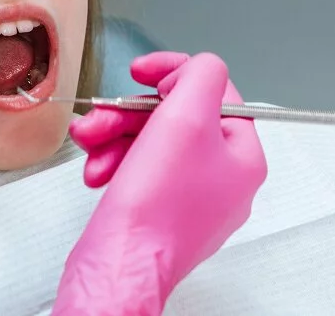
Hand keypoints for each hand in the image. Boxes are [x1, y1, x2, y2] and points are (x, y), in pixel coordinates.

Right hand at [53, 52, 267, 315]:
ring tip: (91, 145)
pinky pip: (139, 173)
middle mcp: (224, 181)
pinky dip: (114, 165)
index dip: (174, 73)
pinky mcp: (161, 216)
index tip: (142, 72)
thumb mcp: (187, 117)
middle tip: (104, 115)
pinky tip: (97, 173)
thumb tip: (196, 68)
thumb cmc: (155, 206)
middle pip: (177, 119)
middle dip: (131, 113)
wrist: (121, 265)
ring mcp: (192, 201)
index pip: (217, 92)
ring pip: (152, 144)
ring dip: (115, 137)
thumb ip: (201, 76)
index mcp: (243, 158)